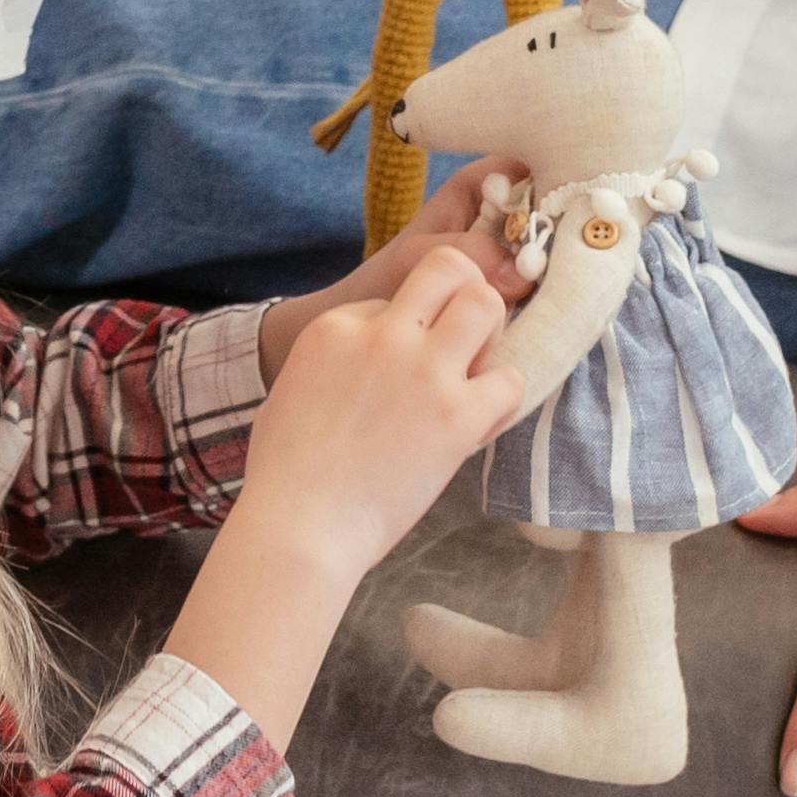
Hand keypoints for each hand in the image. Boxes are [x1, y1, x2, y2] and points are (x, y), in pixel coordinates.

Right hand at [167, 244, 520, 748]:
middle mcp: (384, 335)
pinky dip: (501, 398)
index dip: (408, 328)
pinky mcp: (458, 417)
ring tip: (476, 372)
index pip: (395, 298)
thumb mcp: (293, 389)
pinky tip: (477, 423)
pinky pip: (509, 380)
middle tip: (464, 336)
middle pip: (448, 269)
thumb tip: (366, 362)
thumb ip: (336, 359)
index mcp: (337, 325)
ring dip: (491, 334)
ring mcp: (424, 372)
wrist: (302, 527)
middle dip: (464, 292)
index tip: (404, 367)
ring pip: (486, 305)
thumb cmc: (287, 473)